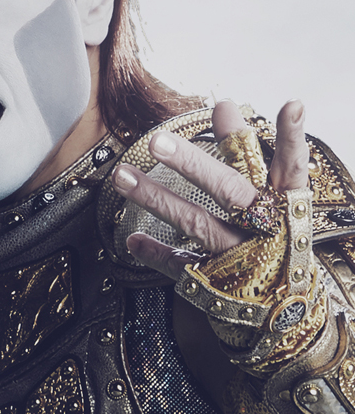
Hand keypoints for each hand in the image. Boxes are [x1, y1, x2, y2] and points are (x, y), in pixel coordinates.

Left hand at [111, 99, 309, 278]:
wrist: (288, 310)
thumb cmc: (277, 234)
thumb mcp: (272, 195)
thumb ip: (245, 150)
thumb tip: (224, 103)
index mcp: (287, 202)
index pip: (291, 165)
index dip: (291, 138)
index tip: (292, 106)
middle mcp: (267, 228)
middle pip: (230, 191)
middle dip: (193, 165)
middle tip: (156, 141)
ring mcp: (242, 258)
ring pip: (197, 224)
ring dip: (157, 198)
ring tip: (122, 175)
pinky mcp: (219, 283)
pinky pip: (183, 265)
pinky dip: (157, 253)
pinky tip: (133, 239)